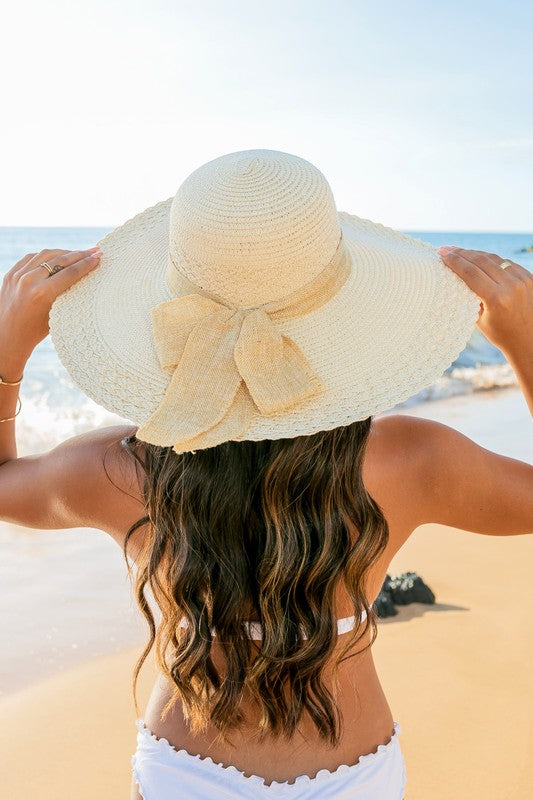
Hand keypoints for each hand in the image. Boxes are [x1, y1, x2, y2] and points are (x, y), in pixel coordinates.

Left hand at [0, 247, 101, 364]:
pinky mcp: (10, 274)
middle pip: (60, 260)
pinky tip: (57, 256)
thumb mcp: (55, 313)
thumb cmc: (35, 332)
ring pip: (45, 255)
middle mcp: (29, 281)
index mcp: (42, 293)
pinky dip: (46, 256)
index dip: (87, 264)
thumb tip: (83, 274)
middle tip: (94, 250)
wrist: (7, 337)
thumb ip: (66, 293)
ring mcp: (17, 276)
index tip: (99, 257)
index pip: (70, 272)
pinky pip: (31, 258)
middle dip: (79, 254)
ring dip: (63, 252)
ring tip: (77, 253)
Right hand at [438, 246, 532, 358]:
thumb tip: (456, 273)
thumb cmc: (500, 333)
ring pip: (494, 259)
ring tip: (460, 252)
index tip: (442, 253)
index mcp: (497, 299)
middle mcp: (512, 286)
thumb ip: (470, 295)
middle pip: (481, 261)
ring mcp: (524, 280)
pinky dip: (491, 260)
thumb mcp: (479, 317)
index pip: (471, 273)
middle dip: (462, 253)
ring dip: (475, 254)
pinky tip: (479, 258)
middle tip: (447, 249)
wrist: (528, 340)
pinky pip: (506, 263)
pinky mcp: (529, 277)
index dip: (454, 261)